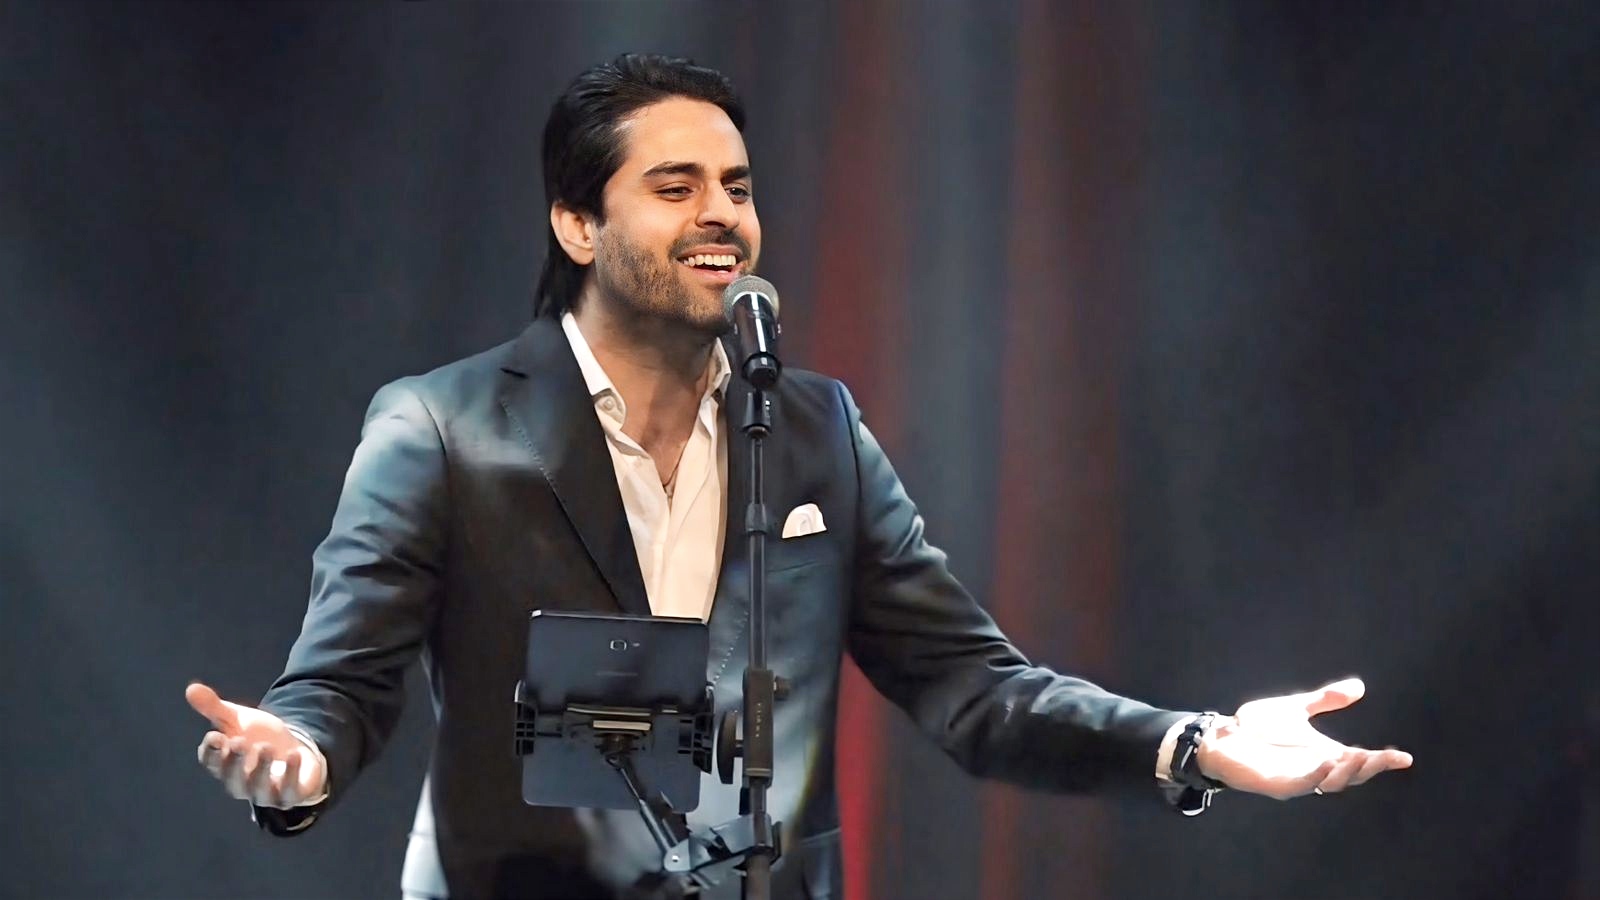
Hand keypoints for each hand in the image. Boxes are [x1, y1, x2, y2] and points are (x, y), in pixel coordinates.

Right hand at [186, 682, 326, 809]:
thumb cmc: (258, 738)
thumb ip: (215, 708)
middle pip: (232, 778)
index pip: (211, 762)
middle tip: (239, 742)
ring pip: (258, 789)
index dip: (211, 751)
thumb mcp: (237, 720)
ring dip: (261, 769)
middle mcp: (241, 783)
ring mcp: (265, 792)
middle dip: (235, 762)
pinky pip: (288, 791)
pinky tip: (293, 755)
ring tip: (265, 747)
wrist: (294, 751)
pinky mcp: (289, 795)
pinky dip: (290, 775)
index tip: (215, 736)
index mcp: (225, 765)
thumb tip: (191, 688)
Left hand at [1196, 677, 1412, 799]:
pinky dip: (1314, 776)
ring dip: (1344, 772)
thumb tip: (1359, 686)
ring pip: (1329, 783)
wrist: (1222, 736)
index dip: (1382, 762)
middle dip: (1368, 768)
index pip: (1360, 761)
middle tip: (1385, 758)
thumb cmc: (1257, 727)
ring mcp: (1297, 779)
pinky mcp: (1277, 785)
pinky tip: (1325, 763)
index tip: (1404, 758)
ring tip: (1358, 756)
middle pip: (1350, 776)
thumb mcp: (1296, 709)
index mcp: (1324, 754)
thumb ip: (1325, 699)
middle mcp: (1315, 770)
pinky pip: (1300, 784)